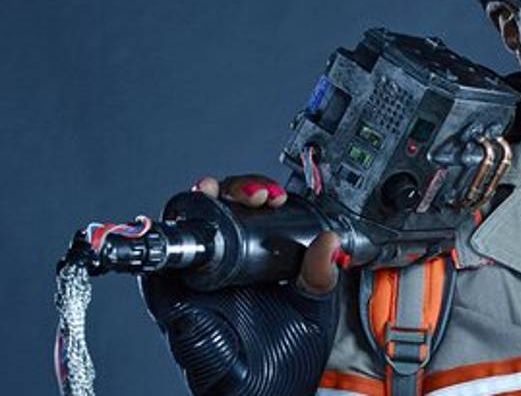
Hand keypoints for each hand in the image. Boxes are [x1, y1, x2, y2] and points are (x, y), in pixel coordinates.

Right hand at [140, 175, 341, 395]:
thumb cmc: (287, 359)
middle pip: (218, 210)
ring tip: (227, 197)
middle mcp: (224, 266)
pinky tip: (196, 227)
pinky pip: (163, 266)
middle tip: (258, 195)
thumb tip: (331, 243)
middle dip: (235, 188)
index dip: (258, 195)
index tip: (276, 194)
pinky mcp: (173, 300)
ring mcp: (197, 281)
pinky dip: (172, 241)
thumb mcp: (313, 308)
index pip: (250, 216)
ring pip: (188, 226)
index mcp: (257, 263)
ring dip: (204, 203)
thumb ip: (320, 276)